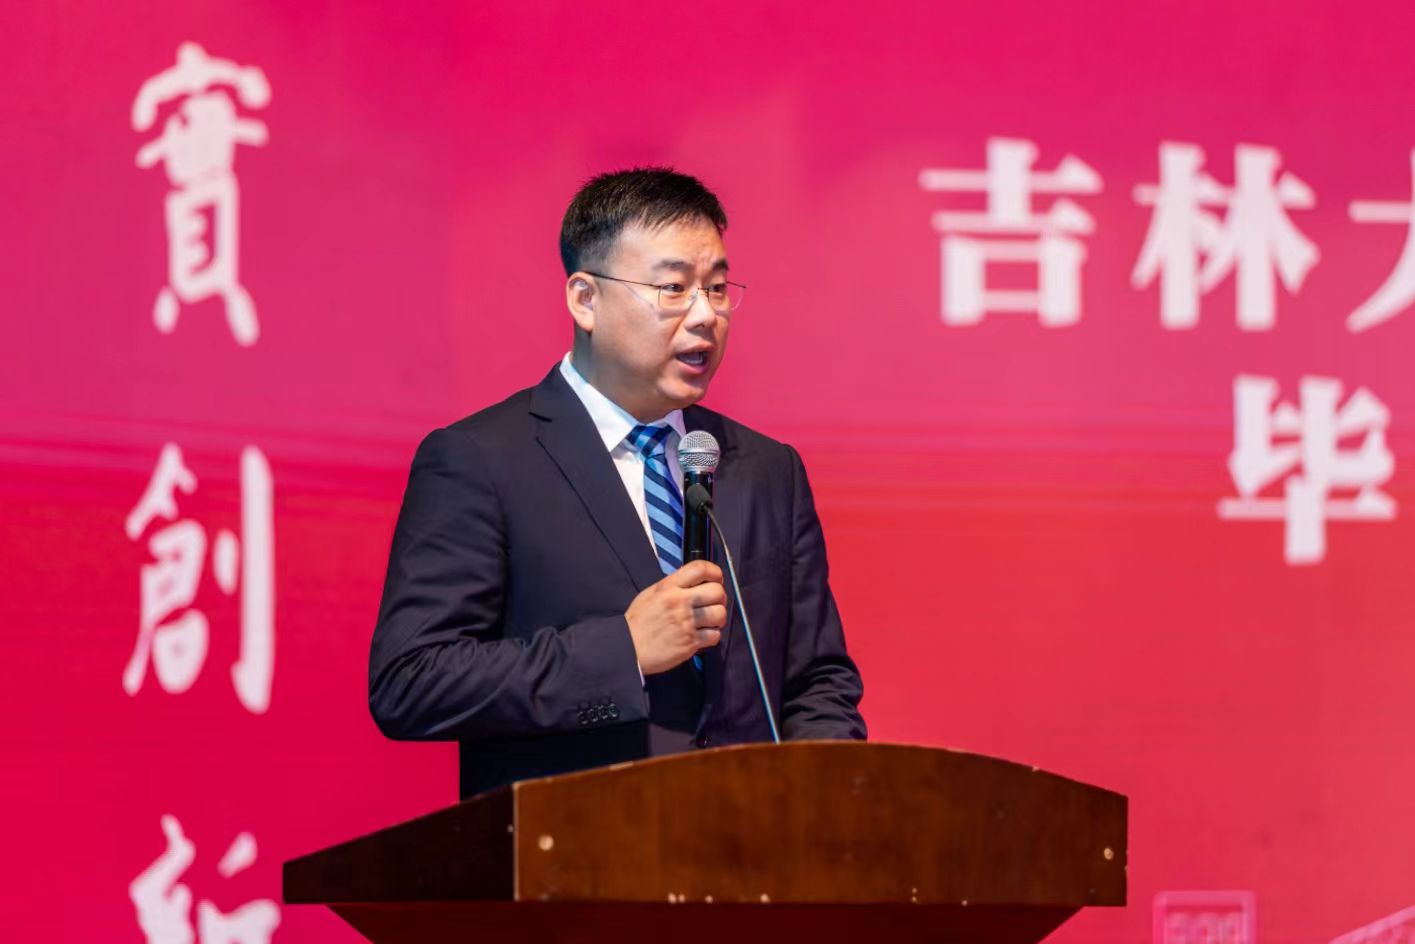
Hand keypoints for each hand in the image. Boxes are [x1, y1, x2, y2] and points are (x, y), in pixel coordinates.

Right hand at [625, 560, 726, 674]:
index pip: (700, 568)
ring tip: (710, 621)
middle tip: (714, 604)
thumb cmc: (637, 623)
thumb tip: (695, 583)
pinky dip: (712, 636)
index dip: (715, 572)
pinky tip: (703, 635)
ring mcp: (686, 622)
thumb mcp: (651, 594)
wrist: (626, 648)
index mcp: (668, 587)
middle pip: (717, 591)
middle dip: (720, 598)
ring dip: (718, 618)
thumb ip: (673, 587)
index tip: (717, 579)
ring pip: (720, 614)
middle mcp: (679, 602)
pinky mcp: (690, 642)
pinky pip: (715, 635)